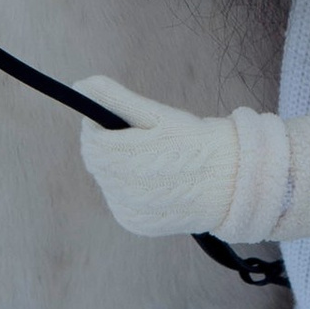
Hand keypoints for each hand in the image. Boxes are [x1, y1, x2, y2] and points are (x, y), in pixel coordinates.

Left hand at [74, 79, 287, 241]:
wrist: (229, 180)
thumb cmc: (192, 141)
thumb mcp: (155, 113)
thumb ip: (115, 97)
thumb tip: (81, 85)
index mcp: (122, 158)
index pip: (90, 139)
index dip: (99, 125)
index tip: (116, 120)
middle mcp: (121, 189)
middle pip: (96, 161)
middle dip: (109, 147)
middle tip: (137, 139)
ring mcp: (128, 210)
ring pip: (107, 182)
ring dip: (117, 169)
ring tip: (148, 161)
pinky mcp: (137, 224)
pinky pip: (120, 203)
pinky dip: (128, 191)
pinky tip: (151, 182)